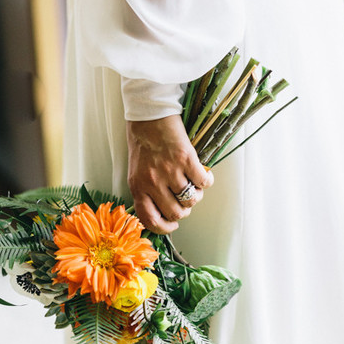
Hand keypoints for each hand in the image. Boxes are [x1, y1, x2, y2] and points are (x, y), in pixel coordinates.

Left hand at [126, 115, 213, 233]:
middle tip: (184, 198)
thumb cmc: (143, 143)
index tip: (172, 224)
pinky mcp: (186, 159)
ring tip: (193, 184)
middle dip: (184, 210)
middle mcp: (153, 182)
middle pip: (176, 213)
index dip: (165, 228)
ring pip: (191, 200)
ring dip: (196, 195)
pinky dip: (206, 181)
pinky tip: (203, 174)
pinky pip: (203, 182)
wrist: (149, 115)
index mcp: (138, 187)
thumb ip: (147, 192)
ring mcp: (170, 171)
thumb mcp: (137, 172)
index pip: (151, 220)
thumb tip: (164, 213)